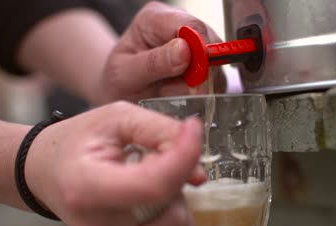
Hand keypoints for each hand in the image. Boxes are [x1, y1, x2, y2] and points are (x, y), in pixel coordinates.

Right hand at [24, 101, 204, 225]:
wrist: (47, 172)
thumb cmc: (77, 144)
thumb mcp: (116, 118)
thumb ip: (160, 131)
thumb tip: (197, 158)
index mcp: (89, 189)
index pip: (154, 186)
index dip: (184, 157)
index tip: (191, 133)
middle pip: (172, 213)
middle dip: (176, 179)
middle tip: (152, 160)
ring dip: (179, 204)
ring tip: (154, 183)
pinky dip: (177, 224)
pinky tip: (158, 204)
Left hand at [98, 1, 224, 104]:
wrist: (121, 96)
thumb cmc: (119, 82)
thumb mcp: (126, 74)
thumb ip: (153, 63)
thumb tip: (185, 50)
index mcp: (155, 18)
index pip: (191, 25)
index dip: (199, 51)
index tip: (192, 78)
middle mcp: (179, 26)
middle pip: (210, 44)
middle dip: (197, 75)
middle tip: (172, 90)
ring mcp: (196, 45)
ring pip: (216, 65)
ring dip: (198, 86)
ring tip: (171, 92)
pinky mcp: (205, 65)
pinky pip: (216, 81)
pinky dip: (202, 93)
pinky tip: (181, 95)